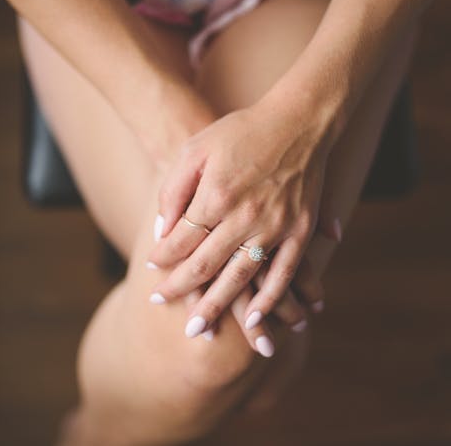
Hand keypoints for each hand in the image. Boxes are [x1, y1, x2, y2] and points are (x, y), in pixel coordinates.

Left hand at [146, 100, 337, 349]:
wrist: (298, 120)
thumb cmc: (240, 131)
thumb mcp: (195, 149)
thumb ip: (174, 190)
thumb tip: (161, 231)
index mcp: (215, 195)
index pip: (180, 240)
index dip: (163, 259)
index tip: (151, 270)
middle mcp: (244, 216)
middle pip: (204, 266)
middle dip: (179, 289)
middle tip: (160, 305)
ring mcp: (275, 226)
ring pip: (239, 278)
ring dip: (217, 307)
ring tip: (198, 329)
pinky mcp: (299, 230)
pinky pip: (283, 273)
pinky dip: (269, 299)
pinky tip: (252, 318)